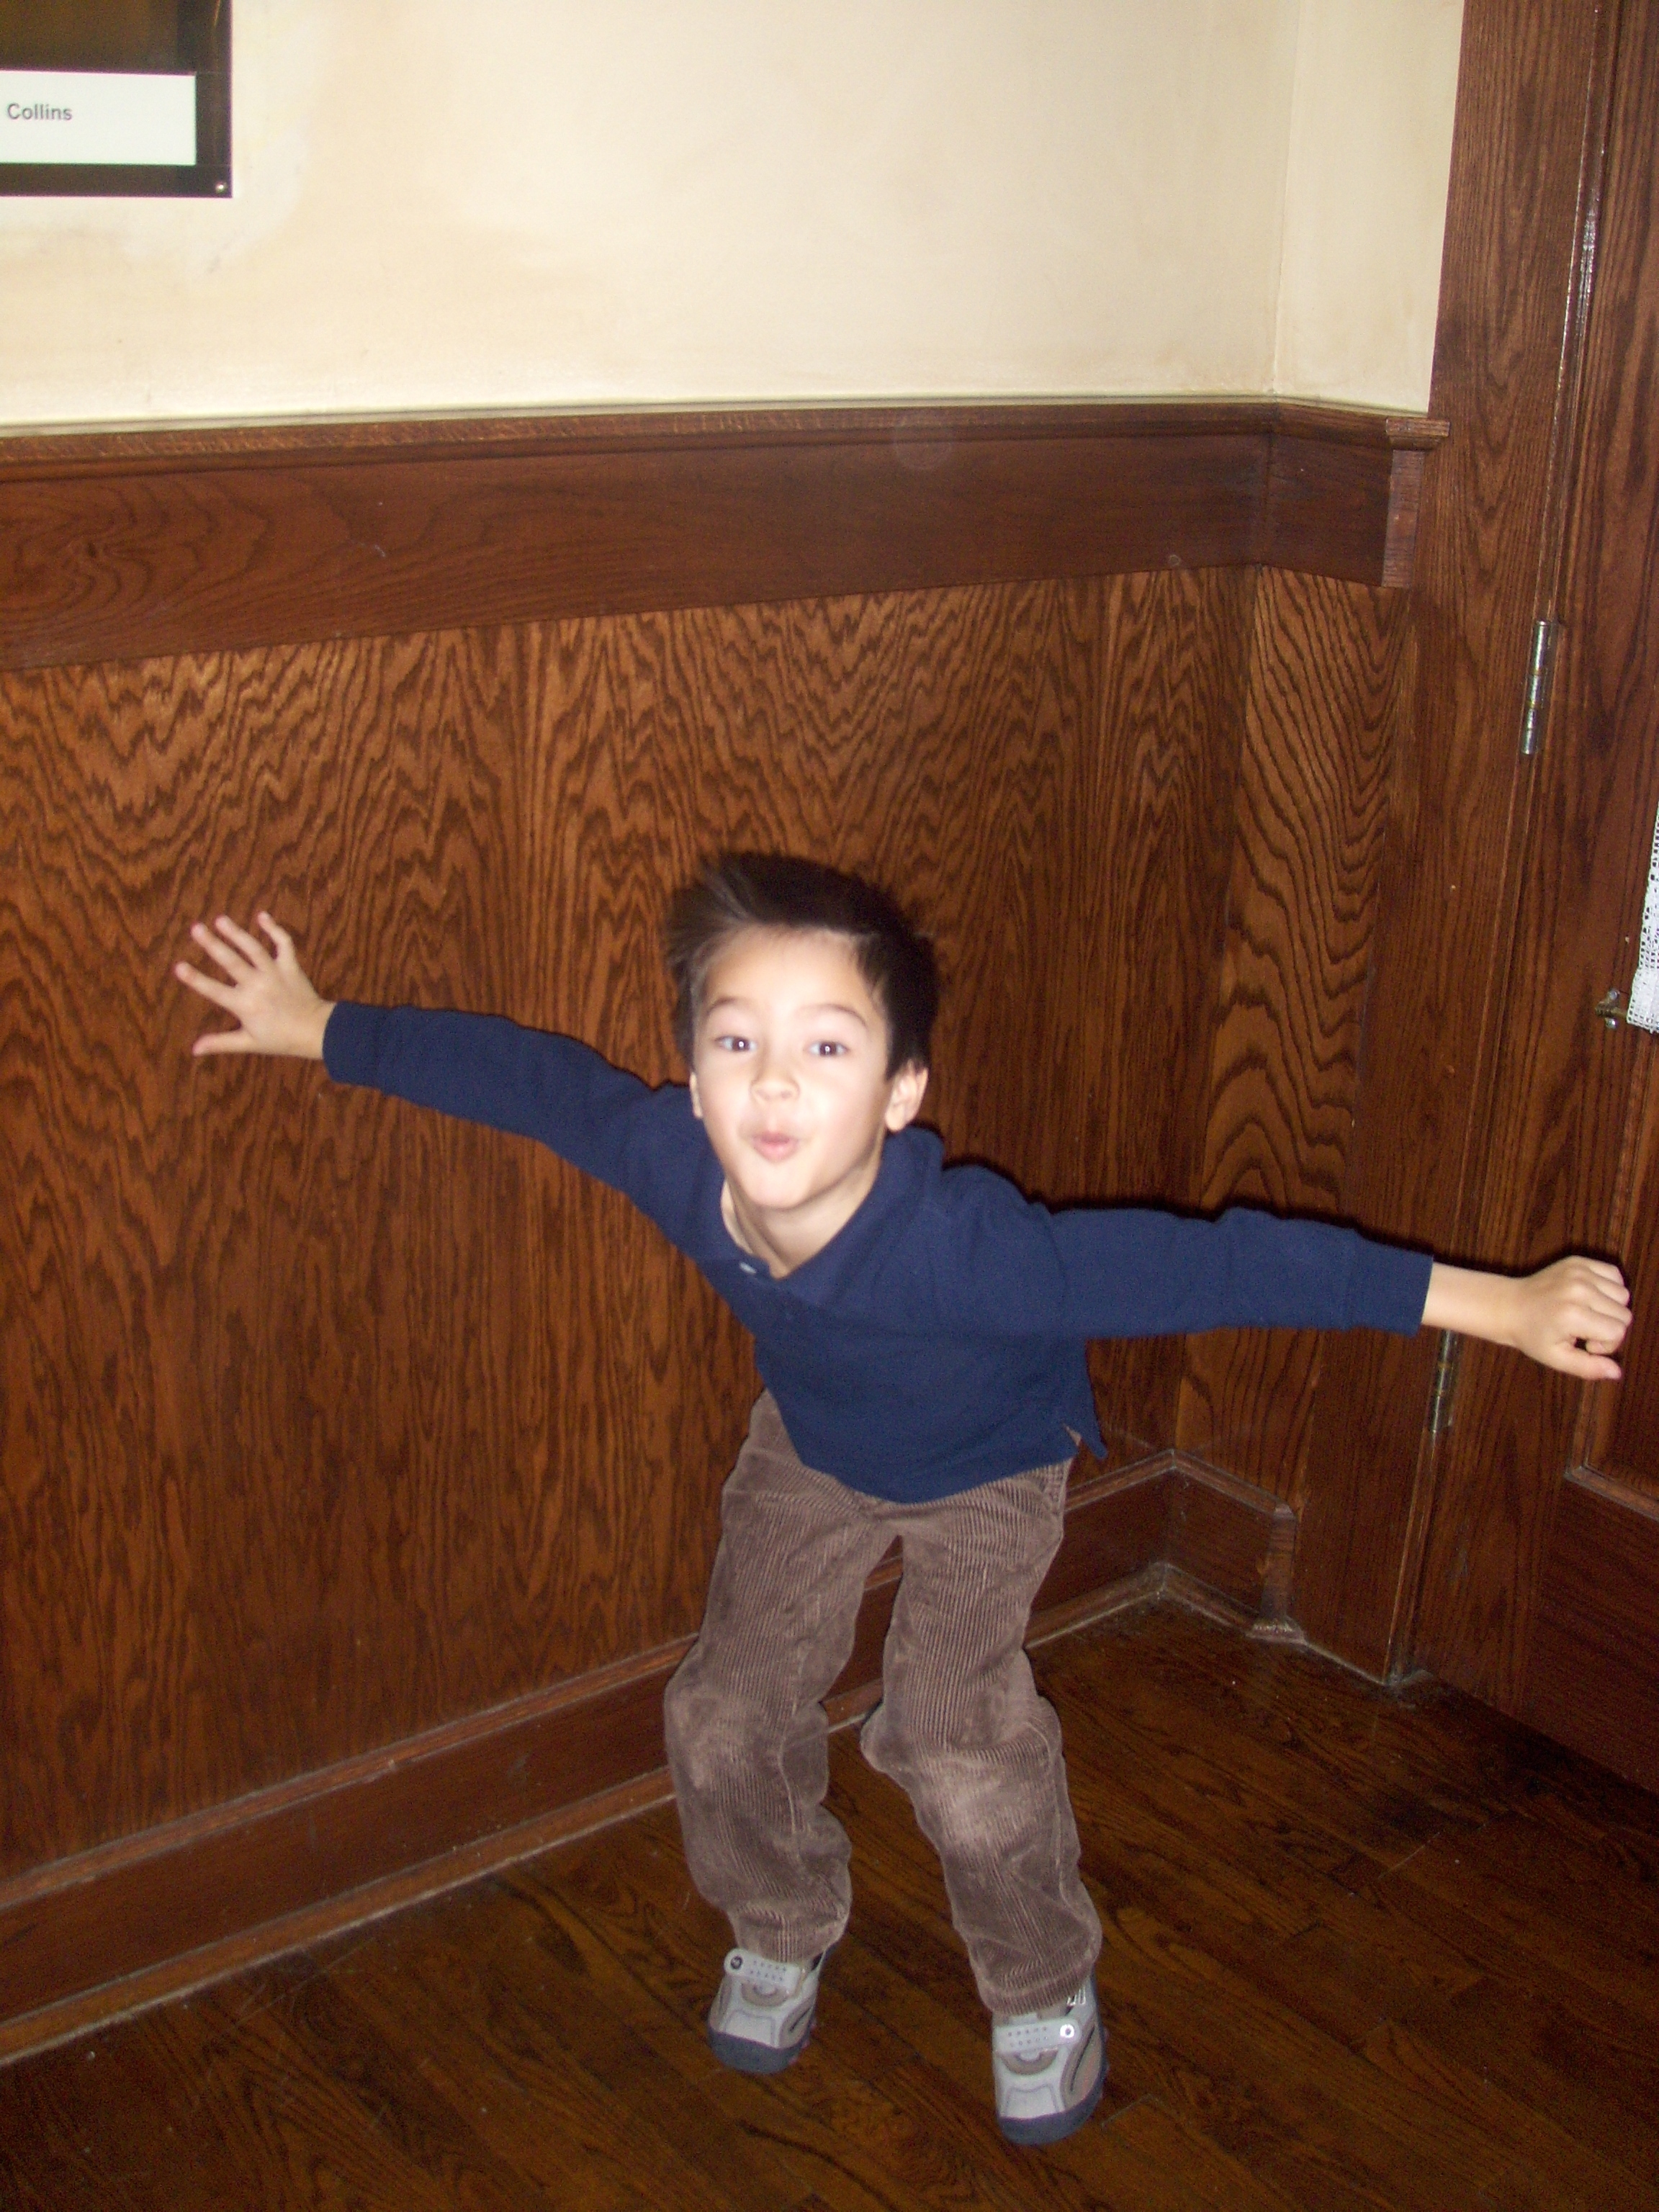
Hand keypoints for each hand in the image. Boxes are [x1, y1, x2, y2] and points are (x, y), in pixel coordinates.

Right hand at [175, 913, 333, 1059]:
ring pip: (254, 948)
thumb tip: (194, 1049)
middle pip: (232, 962)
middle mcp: (258, 985)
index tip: (178, 966)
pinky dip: (274, 929)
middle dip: (212, 944)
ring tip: (221, 919)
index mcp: (245, 1005)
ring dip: (237, 933)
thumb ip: (220, 1043)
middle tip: (196, 928)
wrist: (316, 1031)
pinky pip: (283, 943)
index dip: (195, 979)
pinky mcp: (290, 966)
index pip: (214, 991)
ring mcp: (275, 973)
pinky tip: (262, 916)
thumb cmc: (281, 1039)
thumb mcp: (249, 1043)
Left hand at [1424, 1256, 1631, 1380]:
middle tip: (1585, 1331)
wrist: (1509, 1306)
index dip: (1608, 1344)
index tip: (1587, 1344)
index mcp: (1572, 1315)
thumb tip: (1618, 1373)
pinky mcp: (1578, 1261)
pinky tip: (1590, 1298)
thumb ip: (1589, 1368)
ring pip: (1623, 1294)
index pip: (1618, 1331)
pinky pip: (1614, 1275)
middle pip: (1624, 1314)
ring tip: (1587, 1314)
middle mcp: (1578, 1290)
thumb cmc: (1532, 1336)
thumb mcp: (1556, 1359)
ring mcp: (1579, 1272)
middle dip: (1611, 1328)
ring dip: (1611, 1308)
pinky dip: (1609, 1288)